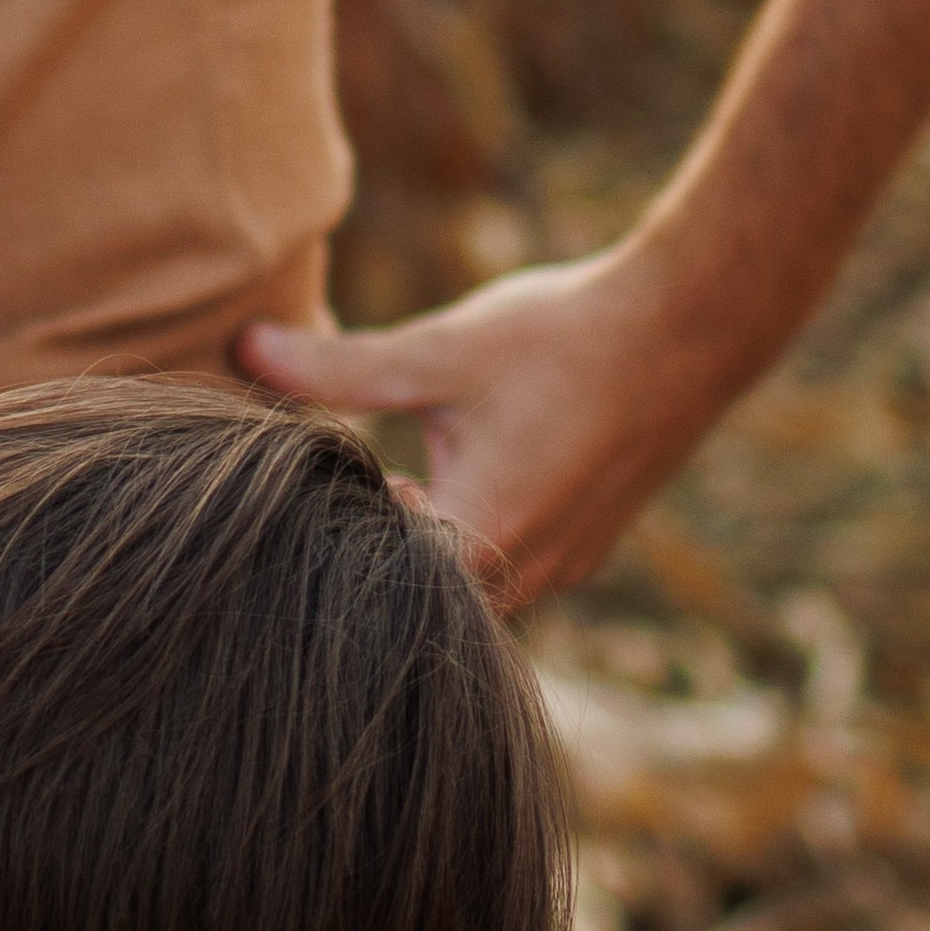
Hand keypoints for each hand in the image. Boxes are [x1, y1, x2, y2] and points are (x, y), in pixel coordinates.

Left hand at [238, 240, 745, 611]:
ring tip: (394, 486)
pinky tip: (453, 485)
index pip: (371, 583)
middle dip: (375, 555)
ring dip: (425, 554)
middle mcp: (526, 577)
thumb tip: (240, 346)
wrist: (689, 327)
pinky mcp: (583, 555)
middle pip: (415, 603)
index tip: (318, 487)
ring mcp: (561, 573)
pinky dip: (471, 547)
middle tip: (338, 495)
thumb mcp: (438, 350)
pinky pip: (507, 579)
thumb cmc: (561, 338)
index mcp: (481, 538)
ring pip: (464, 597)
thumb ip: (338, 368)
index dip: (335, 539)